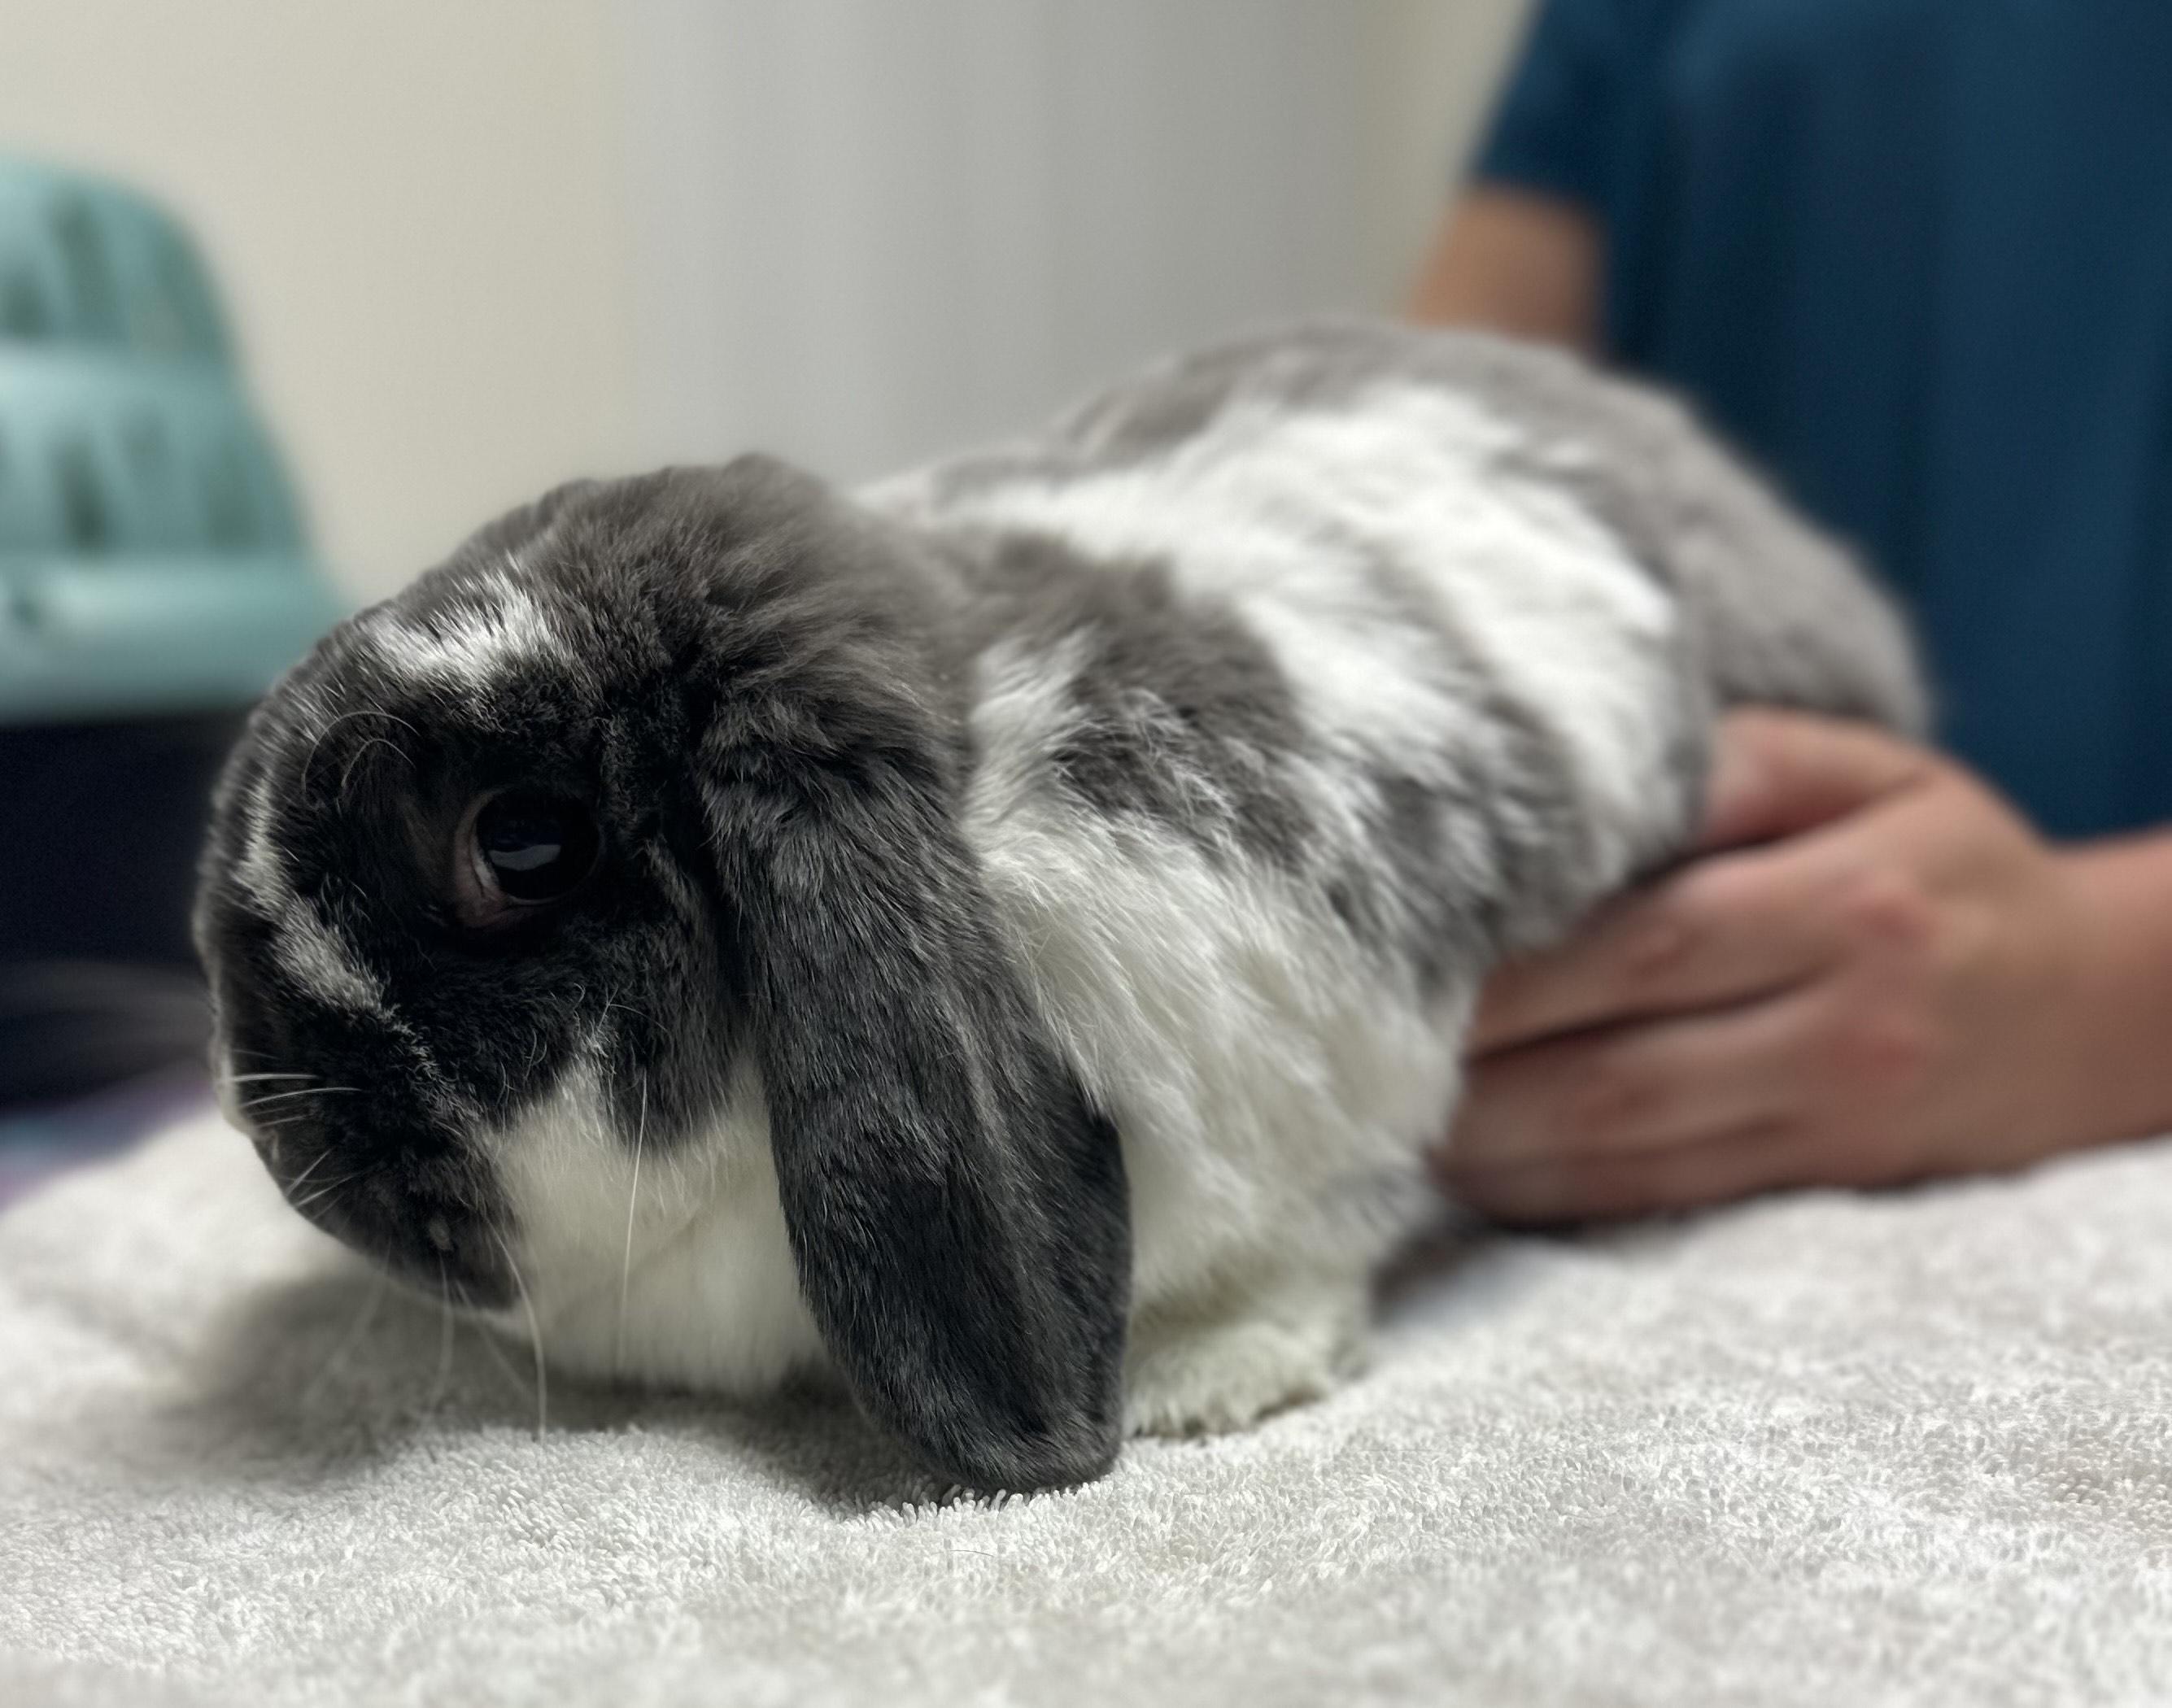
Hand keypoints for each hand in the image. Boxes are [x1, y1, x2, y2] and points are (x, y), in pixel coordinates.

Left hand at [1438, 710, 2171, 1222]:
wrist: (2096, 1007)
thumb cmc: (1944, 862)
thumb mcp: (1870, 770)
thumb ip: (1733, 762)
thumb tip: (1581, 771)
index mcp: (1847, 902)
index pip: (1636, 942)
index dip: (1500, 967)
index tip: (1383, 952)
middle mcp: (1839, 1028)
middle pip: (1608, 1069)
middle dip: (1461, 1069)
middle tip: (1338, 1048)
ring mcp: (1829, 1125)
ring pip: (1619, 1159)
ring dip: (1481, 1147)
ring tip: (1368, 1114)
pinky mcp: (1816, 1192)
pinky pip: (1653, 1207)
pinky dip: (1544, 1197)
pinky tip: (1461, 1165)